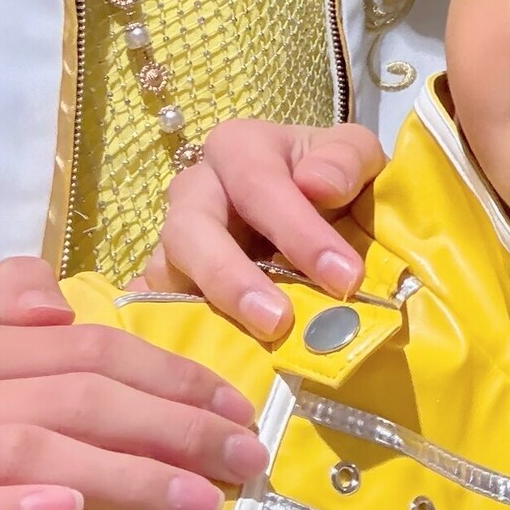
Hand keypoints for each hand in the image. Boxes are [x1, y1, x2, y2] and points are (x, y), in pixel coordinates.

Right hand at [0, 257, 264, 509]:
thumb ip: (20, 342)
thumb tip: (58, 313)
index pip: (83, 349)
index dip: (170, 373)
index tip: (237, 406)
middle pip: (73, 397)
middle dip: (173, 427)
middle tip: (243, 458)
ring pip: (30, 449)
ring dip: (126, 475)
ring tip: (197, 502)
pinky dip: (11, 509)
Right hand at [138, 119, 385, 338]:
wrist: (324, 208)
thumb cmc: (336, 178)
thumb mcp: (355, 154)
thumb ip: (346, 159)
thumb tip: (317, 184)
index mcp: (241, 148)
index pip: (258, 186)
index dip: (298, 231)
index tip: (344, 277)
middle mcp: (197, 188)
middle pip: (191, 228)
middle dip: (233, 277)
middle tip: (279, 321)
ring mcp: (176, 238)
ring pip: (167, 270)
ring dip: (209, 309)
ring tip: (254, 341)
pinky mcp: (169, 282)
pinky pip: (154, 307)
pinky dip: (175, 331)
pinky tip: (206, 360)